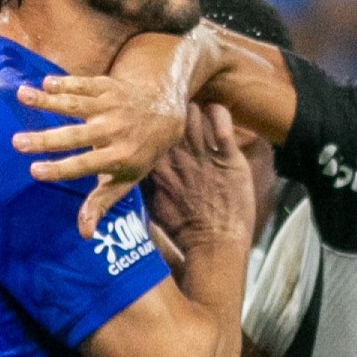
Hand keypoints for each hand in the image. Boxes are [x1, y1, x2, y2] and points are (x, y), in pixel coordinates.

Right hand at [12, 70, 187, 238]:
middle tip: (17, 142)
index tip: (34, 170)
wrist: (164, 114)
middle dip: (46, 140)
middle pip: (77, 136)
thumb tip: (84, 234)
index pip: (86, 165)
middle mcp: (116, 131)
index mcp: (120, 157)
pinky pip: (84, 84)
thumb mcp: (126, 180)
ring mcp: (112, 107)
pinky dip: (65, 82)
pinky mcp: (108, 87)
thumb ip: (102, 202)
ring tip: (21, 96)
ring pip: (76, 104)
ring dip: (48, 100)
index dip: (61, 168)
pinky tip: (44, 84)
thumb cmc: (138, 153)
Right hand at [147, 103, 252, 248]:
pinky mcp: (229, 157)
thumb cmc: (183, 229)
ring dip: (194, 112)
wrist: (215, 245)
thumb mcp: (150, 205)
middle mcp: (177, 156)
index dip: (149, 122)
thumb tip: (127, 164)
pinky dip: (218, 113)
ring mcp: (203, 155)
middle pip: (169, 115)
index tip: (152, 121)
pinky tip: (217, 120)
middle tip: (176, 115)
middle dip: (171, 111)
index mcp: (154, 166)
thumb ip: (139, 181)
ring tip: (197, 119)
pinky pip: (221, 119)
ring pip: (193, 112)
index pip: (145, 130)